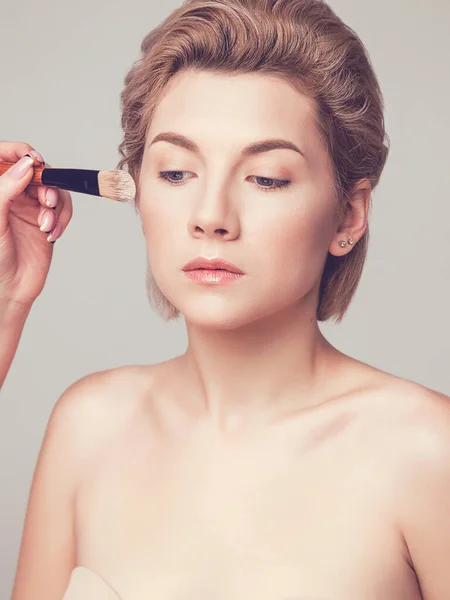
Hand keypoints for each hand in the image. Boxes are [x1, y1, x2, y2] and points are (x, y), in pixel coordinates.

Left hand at [0, 141, 72, 310]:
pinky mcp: (46, 221)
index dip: (19, 152)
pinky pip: (62, 209)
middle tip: (45, 201)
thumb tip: (26, 165)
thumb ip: (7, 189)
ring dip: (55, 206)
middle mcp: (11, 195)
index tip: (32, 159)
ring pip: (53, 189)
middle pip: (35, 172)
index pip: (5, 157)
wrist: (11, 288)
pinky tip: (51, 233)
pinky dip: (61, 219)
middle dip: (45, 185)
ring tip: (46, 225)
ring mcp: (30, 207)